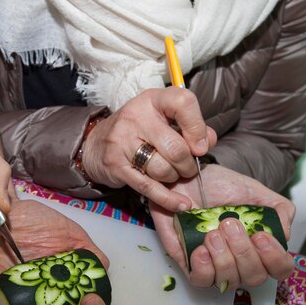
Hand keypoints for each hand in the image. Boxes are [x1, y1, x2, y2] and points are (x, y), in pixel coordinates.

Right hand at [82, 87, 216, 210]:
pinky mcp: (116, 166)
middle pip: (175, 147)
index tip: (200, 146)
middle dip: (187, 164)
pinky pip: (148, 187)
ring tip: (172, 174)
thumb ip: (189, 127)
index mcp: (152, 100)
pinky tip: (180, 204)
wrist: (97, 143)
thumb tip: (208, 141)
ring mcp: (122, 141)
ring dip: (174, 177)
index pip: (182, 103)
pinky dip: (167, 198)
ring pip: (162, 168)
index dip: (197, 127)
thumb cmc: (137, 130)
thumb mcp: (162, 119)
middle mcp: (136, 117)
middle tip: (187, 168)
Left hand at [151, 165, 294, 289]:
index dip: (274, 258)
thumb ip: (280, 209)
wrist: (187, 178)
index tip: (260, 236)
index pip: (280, 269)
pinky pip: (201, 281)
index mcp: (260, 246)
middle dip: (243, 252)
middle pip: (255, 277)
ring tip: (212, 233)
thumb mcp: (255, 191)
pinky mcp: (190, 265)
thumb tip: (285, 236)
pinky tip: (200, 248)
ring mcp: (215, 266)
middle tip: (229, 225)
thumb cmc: (220, 187)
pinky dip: (204, 267)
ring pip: (228, 281)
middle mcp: (240, 261)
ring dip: (223, 257)